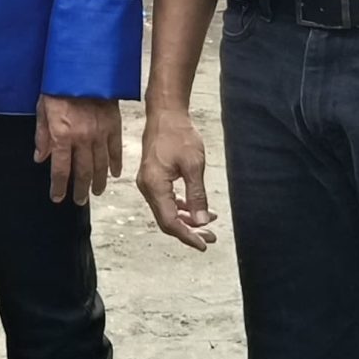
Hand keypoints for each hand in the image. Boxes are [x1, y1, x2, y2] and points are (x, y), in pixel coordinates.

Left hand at [35, 95, 123, 204]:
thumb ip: (42, 135)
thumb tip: (40, 157)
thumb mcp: (42, 108)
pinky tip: (114, 173)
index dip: (59, 187)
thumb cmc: (60, 85)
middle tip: (80, 201)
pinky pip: (116, 150)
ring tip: (96, 191)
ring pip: (100, 165)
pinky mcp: (113, 125)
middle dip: (80, 189)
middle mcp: (82, 139)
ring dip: (98, 181)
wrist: (84, 67)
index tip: (57, 197)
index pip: (60, 170)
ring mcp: (100, 133)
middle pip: (82, 172)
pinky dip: (115, 163)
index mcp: (62, 136)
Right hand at [135, 106, 217, 249]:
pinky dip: (182, 207)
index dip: (187, 236)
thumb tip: (201, 221)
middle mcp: (147, 188)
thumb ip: (197, 195)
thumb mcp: (193, 166)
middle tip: (210, 237)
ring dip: (187, 220)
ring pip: (167, 211)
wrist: (165, 114)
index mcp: (154, 186)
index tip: (204, 244)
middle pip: (167, 220)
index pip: (170, 222)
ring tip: (209, 223)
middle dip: (189, 231)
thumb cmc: (178, 135)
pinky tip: (197, 208)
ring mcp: (148, 183)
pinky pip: (167, 200)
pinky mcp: (153, 178)